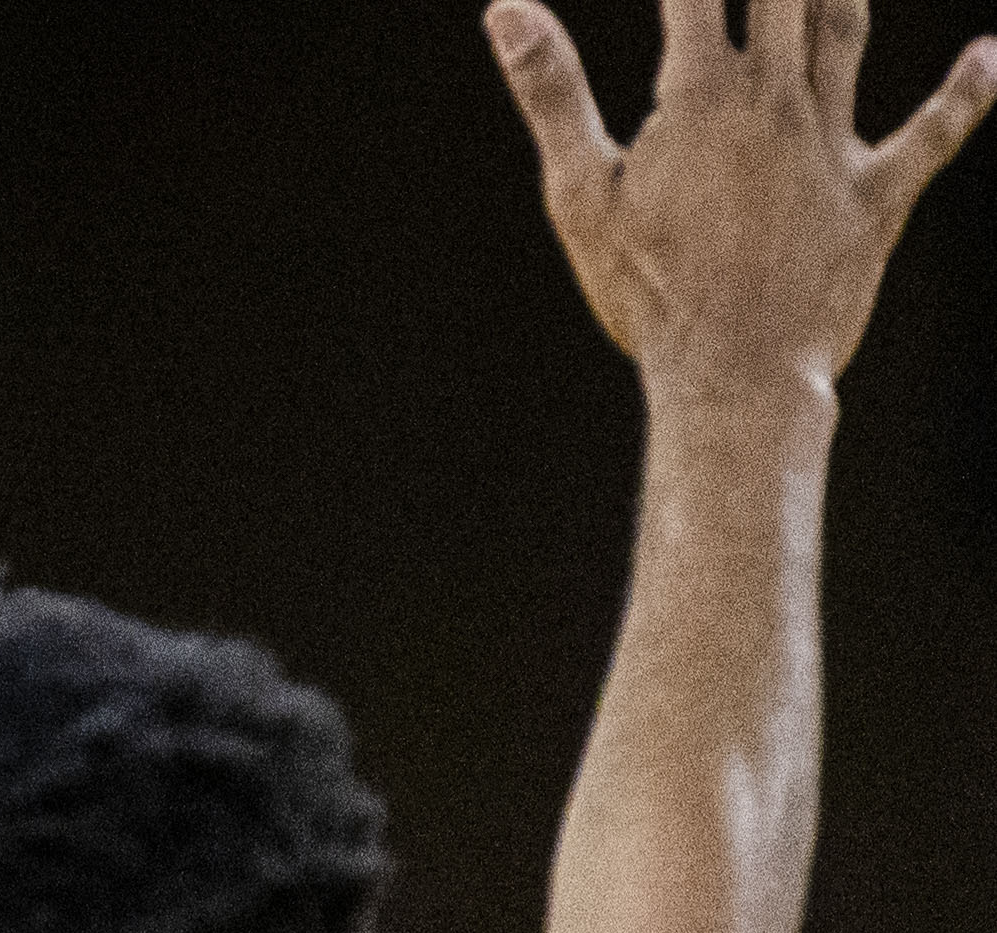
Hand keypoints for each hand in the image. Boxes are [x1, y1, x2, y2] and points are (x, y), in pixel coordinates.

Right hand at [487, 0, 995, 395]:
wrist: (737, 374)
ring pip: (844, 32)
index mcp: (702, 98)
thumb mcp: (582, 194)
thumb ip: (551, 92)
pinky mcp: (878, 194)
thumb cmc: (648, 293)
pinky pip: (936, 131)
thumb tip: (506, 9)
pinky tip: (990, 57)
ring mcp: (835, 144)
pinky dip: (968, 91)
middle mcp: (777, 101)